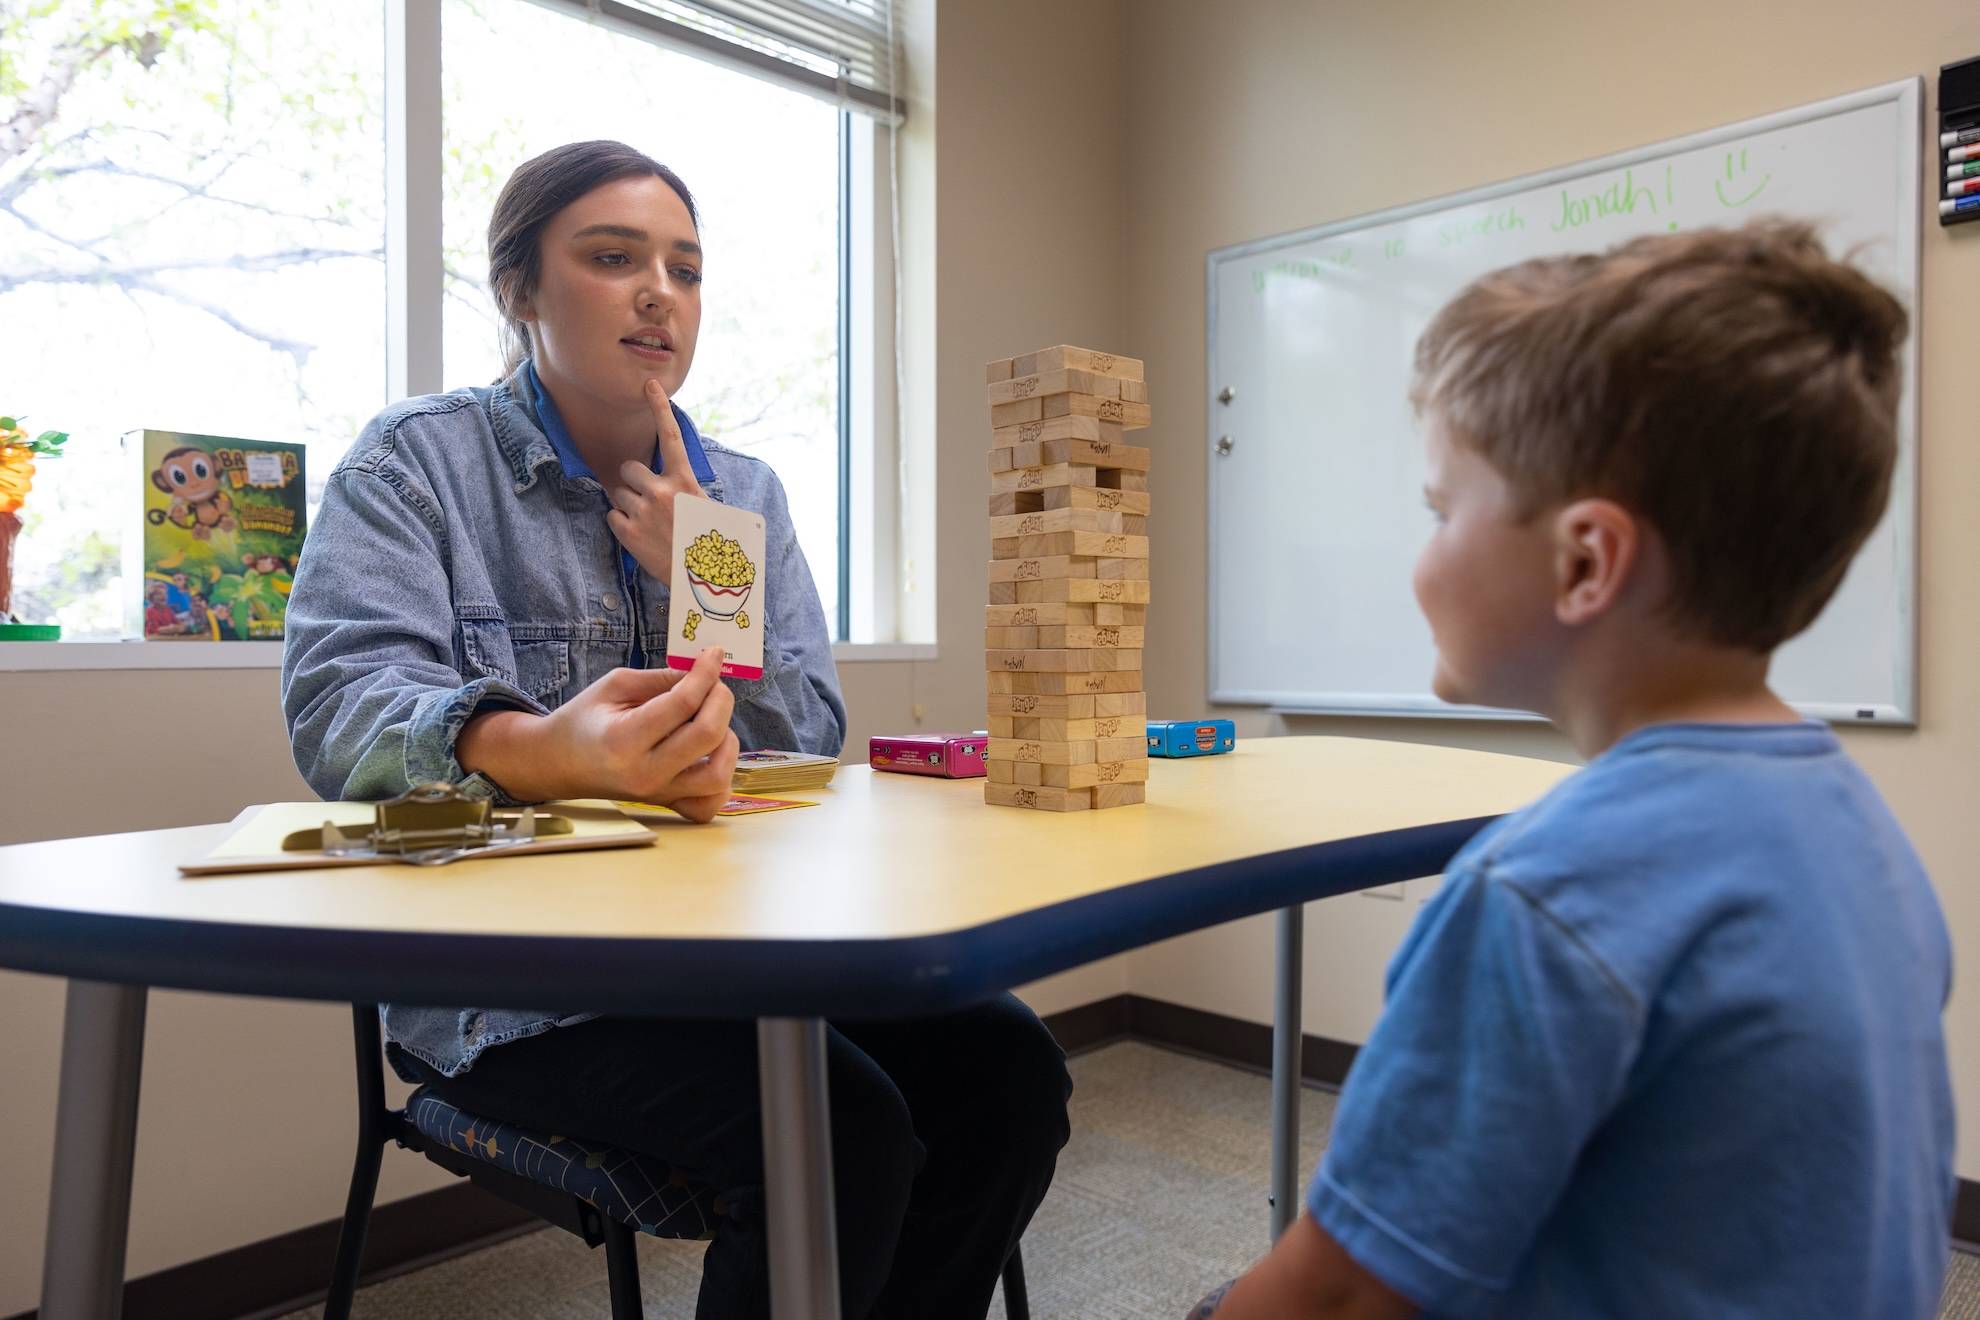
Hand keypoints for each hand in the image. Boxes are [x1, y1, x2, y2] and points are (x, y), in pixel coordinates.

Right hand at [457, 647, 738, 815]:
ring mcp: (658, 794)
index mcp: (624, 739)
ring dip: (727, 742)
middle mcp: (644, 773)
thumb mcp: (614, 685)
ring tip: (711, 721)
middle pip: (708, 735)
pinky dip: (721, 780)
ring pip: (718, 776)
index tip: (714, 654)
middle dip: (721, 700)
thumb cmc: (583, 719)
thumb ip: (660, 679)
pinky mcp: (666, 804)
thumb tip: (703, 673)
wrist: (557, 763)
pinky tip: (710, 756)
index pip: (682, 704)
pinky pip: (709, 805)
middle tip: (714, 685)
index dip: (706, 673)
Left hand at [607, 378, 704, 580]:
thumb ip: (690, 490)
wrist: (701, 583)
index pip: (670, 436)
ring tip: (649, 525)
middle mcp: (662, 491)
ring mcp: (643, 511)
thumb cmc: (709, 547)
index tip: (649, 384)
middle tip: (649, 502)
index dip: (659, 407)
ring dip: (629, 506)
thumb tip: (681, 482)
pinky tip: (640, 537)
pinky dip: (621, 525)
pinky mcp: (627, 532)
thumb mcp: (711, 511)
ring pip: (619, 494)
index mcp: (685, 482)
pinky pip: (611, 516)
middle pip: (629, 469)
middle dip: (633, 482)